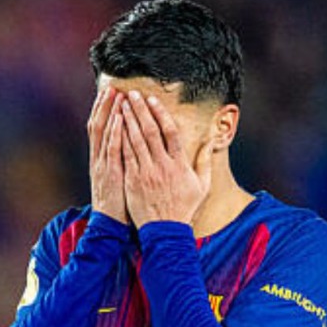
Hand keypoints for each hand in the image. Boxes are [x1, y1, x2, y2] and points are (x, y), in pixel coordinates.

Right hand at [88, 85, 127, 222]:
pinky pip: (112, 148)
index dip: (103, 111)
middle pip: (97, 126)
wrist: (109, 224)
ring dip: (110, 112)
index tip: (110, 94)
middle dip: (104, 106)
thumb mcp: (116, 178)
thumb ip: (120, 161)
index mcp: (100, 159)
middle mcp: (98, 158)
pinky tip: (120, 117)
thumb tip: (129, 146)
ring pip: (103, 133)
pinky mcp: (110, 172)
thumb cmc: (118, 202)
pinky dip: (114, 131)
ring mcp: (102, 164)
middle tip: (111, 87)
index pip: (99, 129)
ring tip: (116, 95)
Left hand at [119, 91, 213, 226]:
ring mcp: (146, 173)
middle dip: (140, 111)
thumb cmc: (184, 208)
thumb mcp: (202, 186)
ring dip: (128, 121)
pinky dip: (120, 140)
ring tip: (122, 105)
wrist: (165, 231)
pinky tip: (115, 128)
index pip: (170, 132)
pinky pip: (125, 156)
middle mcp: (162, 166)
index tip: (153, 100)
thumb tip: (211, 141)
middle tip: (132, 94)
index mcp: (179, 164)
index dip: (160, 113)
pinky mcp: (132, 181)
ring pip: (135, 142)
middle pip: (150, 132)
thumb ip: (205, 162)